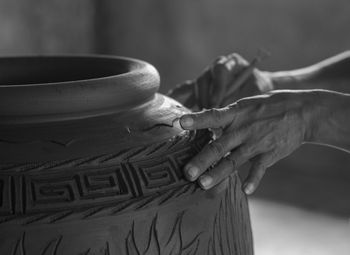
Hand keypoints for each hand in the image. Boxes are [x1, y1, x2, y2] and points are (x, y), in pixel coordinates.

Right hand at [167, 53, 272, 109]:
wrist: (257, 88)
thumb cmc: (258, 90)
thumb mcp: (254, 93)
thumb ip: (241, 99)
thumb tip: (226, 115)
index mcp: (231, 62)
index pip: (220, 70)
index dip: (216, 87)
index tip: (215, 103)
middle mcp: (215, 66)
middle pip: (204, 79)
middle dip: (204, 97)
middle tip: (206, 113)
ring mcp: (206, 75)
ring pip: (195, 86)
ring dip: (196, 102)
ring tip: (198, 116)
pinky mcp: (200, 86)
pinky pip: (187, 89)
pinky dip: (180, 98)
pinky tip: (173, 106)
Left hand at [179, 90, 317, 193]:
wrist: (301, 111)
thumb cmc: (267, 107)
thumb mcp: (245, 105)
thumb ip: (225, 116)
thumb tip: (201, 121)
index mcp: (236, 114)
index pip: (213, 116)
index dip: (197, 119)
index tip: (180, 122)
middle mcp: (243, 129)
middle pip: (219, 146)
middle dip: (202, 160)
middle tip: (187, 172)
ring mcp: (257, 142)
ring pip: (234, 160)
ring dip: (219, 173)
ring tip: (204, 184)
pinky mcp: (270, 153)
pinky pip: (259, 168)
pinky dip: (253, 180)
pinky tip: (245, 190)